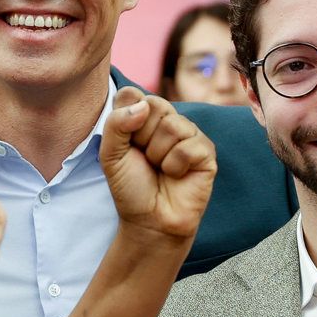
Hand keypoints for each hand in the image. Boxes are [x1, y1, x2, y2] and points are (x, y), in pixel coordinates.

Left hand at [100, 87, 215, 242]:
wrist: (149, 221)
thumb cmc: (131, 187)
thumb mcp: (110, 155)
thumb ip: (116, 123)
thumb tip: (143, 105)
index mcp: (143, 117)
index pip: (133, 95)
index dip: (125, 121)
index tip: (127, 145)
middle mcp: (168, 121)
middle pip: (154, 104)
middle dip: (142, 137)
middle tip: (145, 159)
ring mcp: (189, 135)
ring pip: (173, 125)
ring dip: (158, 154)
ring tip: (160, 169)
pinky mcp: (206, 152)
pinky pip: (188, 146)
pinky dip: (175, 165)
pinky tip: (176, 176)